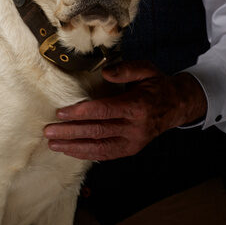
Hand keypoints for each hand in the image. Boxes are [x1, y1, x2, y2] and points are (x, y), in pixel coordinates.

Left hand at [44, 61, 206, 160]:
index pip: (103, 111)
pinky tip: (70, 150)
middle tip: (48, 131)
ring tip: (53, 144)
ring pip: (99, 148)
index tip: (60, 113)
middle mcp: (135, 128)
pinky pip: (105, 154)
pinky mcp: (130, 150)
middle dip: (70, 132)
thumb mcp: (146, 70)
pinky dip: (86, 154)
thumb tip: (104, 72)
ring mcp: (133, 142)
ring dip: (73, 147)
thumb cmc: (157, 85)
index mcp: (137, 107)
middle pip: (97, 131)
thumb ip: (126, 70)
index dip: (80, 112)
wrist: (176, 106)